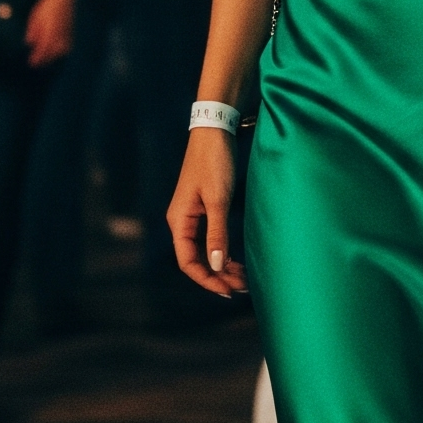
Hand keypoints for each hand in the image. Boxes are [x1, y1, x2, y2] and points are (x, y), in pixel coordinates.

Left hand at [25, 0, 75, 66]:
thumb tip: (29, 43)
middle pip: (52, 53)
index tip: (31, 63)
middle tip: (35, 64)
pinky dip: (60, 52)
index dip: (37, 57)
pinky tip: (54, 53)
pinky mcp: (71, 33)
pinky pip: (66, 47)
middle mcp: (60, 34)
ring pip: (60, 52)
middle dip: (43, 59)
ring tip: (44, 60)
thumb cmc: (47, 6)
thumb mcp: (36, 16)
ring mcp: (67, 34)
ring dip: (52, 57)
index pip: (44, 48)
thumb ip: (33, 30)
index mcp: (50, 30)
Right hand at [168, 126, 248, 297]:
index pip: (188, 262)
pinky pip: (210, 239)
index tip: (228, 291)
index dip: (207, 279)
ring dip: (221, 266)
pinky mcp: (203, 209)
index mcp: (179, 221)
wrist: (215, 130)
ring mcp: (192, 216)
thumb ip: (218, 234)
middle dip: (217, 276)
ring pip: (204, 251)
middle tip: (242, 288)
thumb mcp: (218, 200)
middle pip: (196, 260)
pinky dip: (223, 251)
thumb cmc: (214, 162)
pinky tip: (237, 260)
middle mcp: (182, 221)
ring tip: (243, 278)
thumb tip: (218, 266)